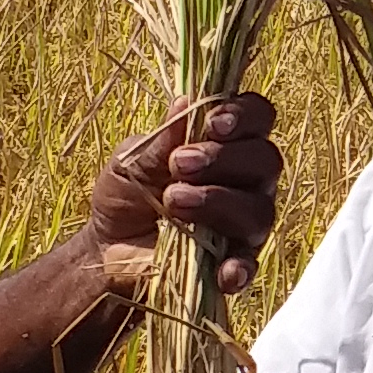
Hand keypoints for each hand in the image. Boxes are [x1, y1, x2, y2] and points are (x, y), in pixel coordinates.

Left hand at [89, 95, 281, 298]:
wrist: (106, 250)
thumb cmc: (125, 195)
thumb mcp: (132, 161)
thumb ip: (162, 138)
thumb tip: (186, 101)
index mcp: (226, 144)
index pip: (258, 116)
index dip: (245, 115)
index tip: (213, 123)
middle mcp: (246, 180)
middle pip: (266, 159)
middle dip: (224, 158)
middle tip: (179, 165)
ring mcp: (244, 224)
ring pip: (259, 209)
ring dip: (217, 201)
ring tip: (173, 203)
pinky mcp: (234, 262)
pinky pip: (250, 263)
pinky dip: (240, 266)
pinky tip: (222, 271)